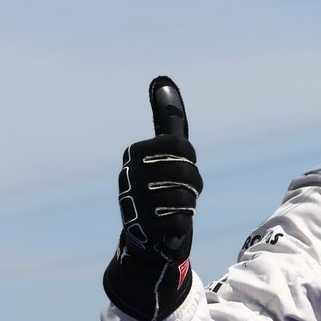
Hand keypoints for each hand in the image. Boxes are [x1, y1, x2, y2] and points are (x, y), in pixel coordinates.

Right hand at [105, 76, 202, 320]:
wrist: (149, 242)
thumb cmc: (161, 189)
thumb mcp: (164, 153)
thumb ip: (166, 120)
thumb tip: (163, 78)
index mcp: (133, 155)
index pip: (181, 146)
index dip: (189, 159)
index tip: (180, 167)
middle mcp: (127, 178)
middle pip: (186, 170)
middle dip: (192, 183)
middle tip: (181, 193)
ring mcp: (133, 205)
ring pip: (186, 196)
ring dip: (187, 205)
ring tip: (173, 211)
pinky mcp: (144, 232)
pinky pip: (181, 222)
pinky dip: (182, 226)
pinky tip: (169, 229)